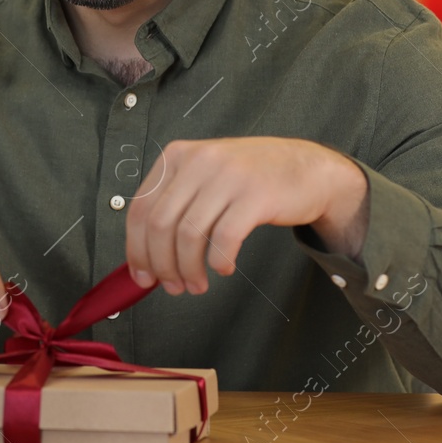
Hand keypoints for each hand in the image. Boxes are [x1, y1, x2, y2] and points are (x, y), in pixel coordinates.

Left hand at [123, 137, 369, 293]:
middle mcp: (199, 161)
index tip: (142, 277)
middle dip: (161, 265)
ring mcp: (227, 175)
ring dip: (188, 270)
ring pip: (188, 235)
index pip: (141, 209)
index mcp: (178, 156)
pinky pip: (224, 238)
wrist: (305, 167)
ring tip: (196, 285)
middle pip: (160, 225)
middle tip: (172, 287)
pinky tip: (224, 269)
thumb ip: (175, 205)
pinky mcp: (255, 194)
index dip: (136, 250)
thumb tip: (145, 257)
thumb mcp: (205, 176)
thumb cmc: (249, 179)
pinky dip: (218, 261)